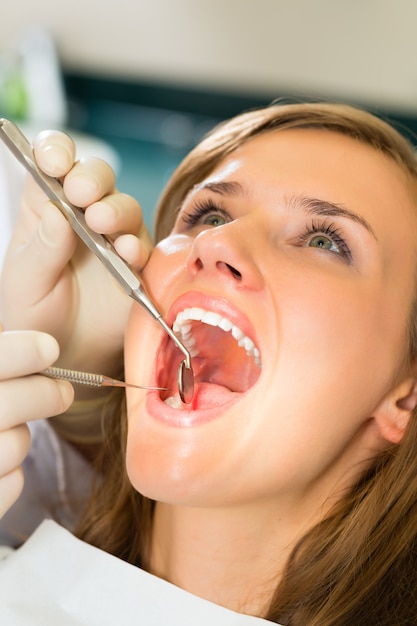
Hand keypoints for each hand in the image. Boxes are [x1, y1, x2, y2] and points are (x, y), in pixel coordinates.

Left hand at [0, 130, 152, 384]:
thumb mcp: (23, 284)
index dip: (57, 153)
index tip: (55, 161)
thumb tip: (57, 210)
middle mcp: (81, 217)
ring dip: (115, 210)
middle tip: (81, 194)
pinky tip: (127, 253)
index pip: (52, 165)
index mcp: (45, 211)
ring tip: (102, 225)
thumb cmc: (34, 316)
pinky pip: (145, 245)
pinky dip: (138, 245)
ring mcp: (113, 238)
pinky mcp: (137, 264)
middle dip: (91, 179)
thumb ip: (40, 249)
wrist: (65, 355)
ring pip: (124, 206)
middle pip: (95, 177)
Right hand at [0, 327, 72, 518]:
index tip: (49, 348)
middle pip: (8, 404)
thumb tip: (2, 327)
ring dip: (20, 436)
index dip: (22, 351)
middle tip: (63, 391)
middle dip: (45, 394)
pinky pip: (12, 483)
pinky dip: (10, 474)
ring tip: (7, 432)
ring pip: (15, 445)